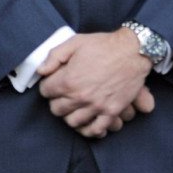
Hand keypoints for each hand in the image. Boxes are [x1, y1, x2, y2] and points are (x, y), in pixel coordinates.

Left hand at [37, 29, 154, 137]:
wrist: (131, 52)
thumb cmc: (102, 45)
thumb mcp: (74, 42)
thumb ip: (54, 57)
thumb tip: (41, 71)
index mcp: (69, 79)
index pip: (46, 91)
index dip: (47, 85)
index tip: (52, 82)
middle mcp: (81, 96)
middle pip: (57, 110)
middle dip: (55, 101)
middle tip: (60, 95)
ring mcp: (97, 106)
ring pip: (73, 122)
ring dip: (69, 115)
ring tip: (71, 107)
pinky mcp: (111, 112)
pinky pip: (96, 130)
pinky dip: (88, 130)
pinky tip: (85, 123)